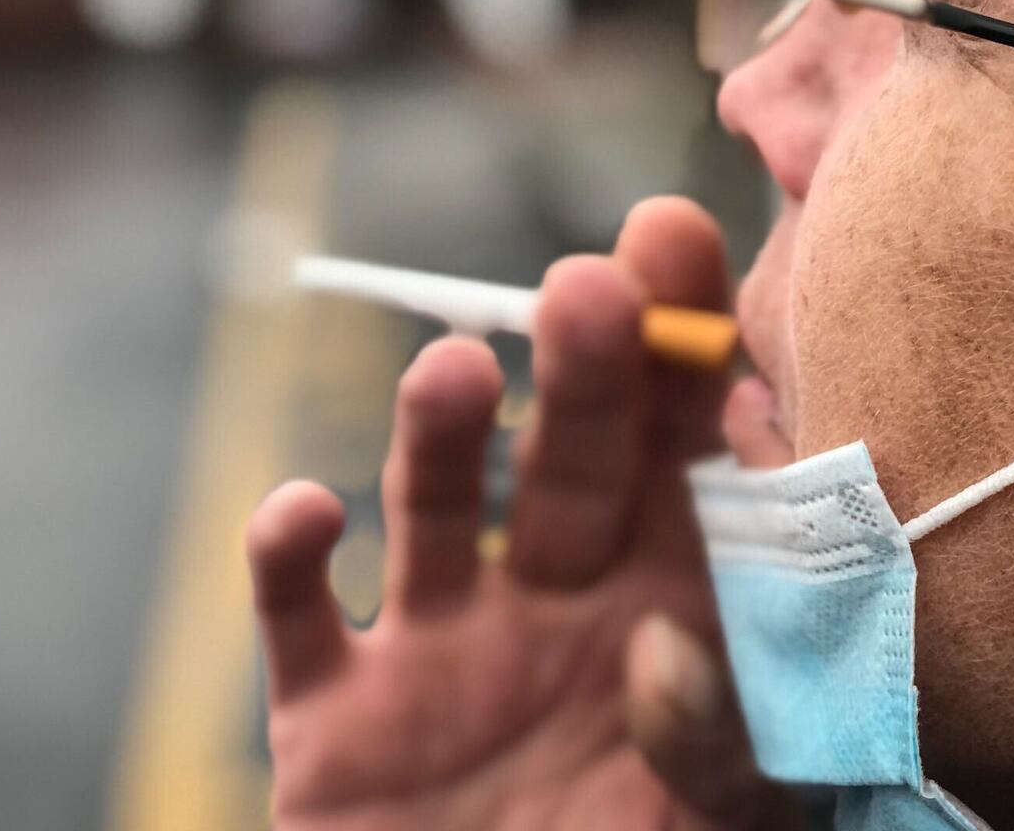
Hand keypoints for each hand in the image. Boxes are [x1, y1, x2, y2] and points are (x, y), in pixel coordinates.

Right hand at [248, 198, 800, 828]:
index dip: (686, 351)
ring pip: (431, 511)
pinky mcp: (331, 714)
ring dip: (440, 436)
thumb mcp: (725, 830)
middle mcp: (550, 605)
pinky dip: (287, 557)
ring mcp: (434, 650)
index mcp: (665, 615)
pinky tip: (305, 513)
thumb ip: (726, 740)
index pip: (688, 458)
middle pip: (569, 462)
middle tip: (587, 289)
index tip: (678, 242)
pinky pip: (298, 617)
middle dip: (582, 371)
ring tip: (458, 372)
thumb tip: (667, 641)